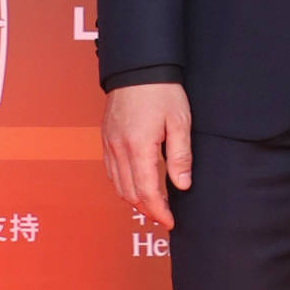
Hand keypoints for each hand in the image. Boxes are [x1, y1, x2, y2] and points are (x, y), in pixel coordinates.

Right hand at [103, 83, 192, 229]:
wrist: (138, 67)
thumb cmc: (162, 90)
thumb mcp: (180, 121)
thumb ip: (181, 156)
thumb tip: (182, 186)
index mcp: (139, 147)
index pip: (146, 191)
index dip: (159, 212)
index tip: (170, 222)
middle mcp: (119, 149)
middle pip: (129, 193)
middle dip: (147, 210)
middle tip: (164, 217)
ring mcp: (110, 143)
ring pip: (117, 184)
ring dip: (134, 199)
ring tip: (152, 205)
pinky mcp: (106, 137)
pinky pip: (111, 171)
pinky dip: (123, 184)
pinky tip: (135, 185)